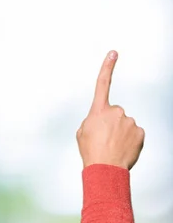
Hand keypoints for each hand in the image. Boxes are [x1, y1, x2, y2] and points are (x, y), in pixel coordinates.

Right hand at [77, 51, 144, 169]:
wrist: (105, 169)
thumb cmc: (91, 152)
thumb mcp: (82, 133)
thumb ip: (92, 120)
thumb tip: (104, 120)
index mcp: (98, 111)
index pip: (103, 84)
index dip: (107, 67)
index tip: (113, 53)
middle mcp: (116, 112)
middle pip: (114, 114)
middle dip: (110, 124)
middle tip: (103, 140)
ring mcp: (129, 121)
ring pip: (125, 124)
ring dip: (119, 134)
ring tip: (112, 147)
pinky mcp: (140, 132)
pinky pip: (134, 134)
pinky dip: (129, 141)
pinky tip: (122, 149)